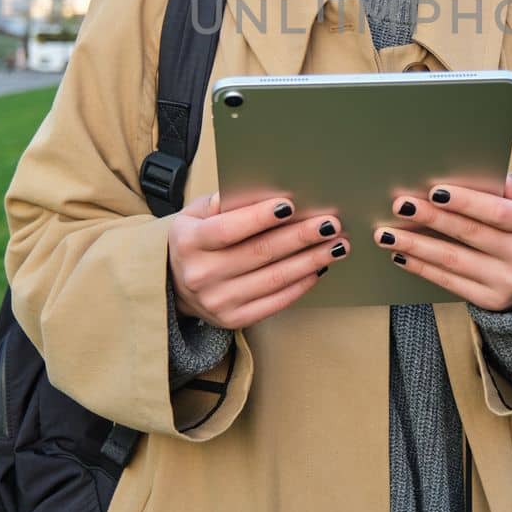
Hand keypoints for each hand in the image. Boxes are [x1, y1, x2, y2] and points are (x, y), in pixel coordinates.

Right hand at [168, 194, 348, 328]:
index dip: (260, 217)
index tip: (290, 205)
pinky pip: (275, 302)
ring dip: (310, 261)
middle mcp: (201, 274)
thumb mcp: (194, 214)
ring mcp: (218, 301)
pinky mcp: (233, 319)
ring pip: (273, 278)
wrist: (174, 285)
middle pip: (259, 253)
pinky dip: (300, 284)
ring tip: (337, 245)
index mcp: (190, 242)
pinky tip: (319, 268)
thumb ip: (222, 202)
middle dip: (300, 237)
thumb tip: (259, 191)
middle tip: (330, 224)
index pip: (228, 229)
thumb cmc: (194, 239)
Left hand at [374, 174, 511, 311]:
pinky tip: (401, 254)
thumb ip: (511, 187)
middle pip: (469, 234)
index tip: (433, 191)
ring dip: (416, 245)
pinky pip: (449, 282)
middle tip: (400, 206)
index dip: (465, 202)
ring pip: (453, 261)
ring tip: (386, 233)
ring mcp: (508, 282)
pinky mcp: (491, 300)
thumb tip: (486, 178)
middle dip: (431, 219)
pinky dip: (422, 268)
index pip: (497, 212)